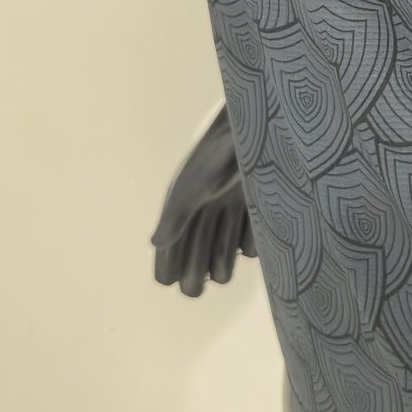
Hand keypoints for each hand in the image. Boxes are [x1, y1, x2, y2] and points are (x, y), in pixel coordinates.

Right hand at [151, 104, 256, 295]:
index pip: (167, 260)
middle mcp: (202, 222)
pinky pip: (252, 247)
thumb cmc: (218, 158)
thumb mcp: (194, 186)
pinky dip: (251, 243)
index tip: (176, 274)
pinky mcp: (255, 215)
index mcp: (180, 216)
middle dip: (194, 277)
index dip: (170, 271)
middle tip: (200, 278)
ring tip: (222, 265)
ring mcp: (230, 220)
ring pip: (222, 263)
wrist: (255, 134)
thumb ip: (177, 215)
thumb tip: (155, 243)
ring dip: (222, 265)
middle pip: (194, 270)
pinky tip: (249, 232)